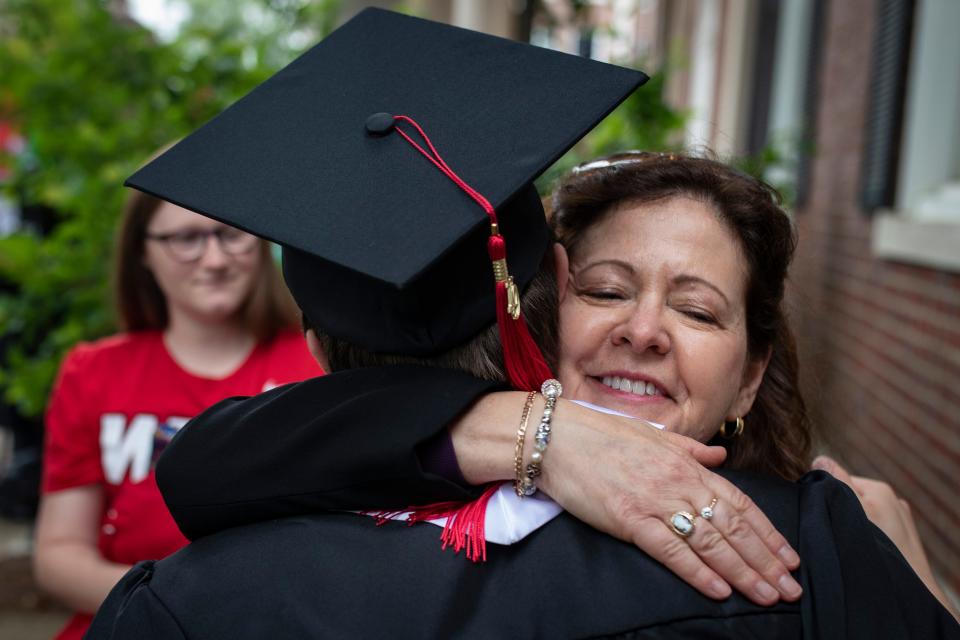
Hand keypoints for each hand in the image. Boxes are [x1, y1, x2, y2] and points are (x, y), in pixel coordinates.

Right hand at [539, 399, 801, 605]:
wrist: (556, 437)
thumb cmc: (600, 435)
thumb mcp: (652, 435)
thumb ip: (690, 449)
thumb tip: (720, 456)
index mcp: (686, 464)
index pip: (739, 503)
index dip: (768, 532)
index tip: (790, 556)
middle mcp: (678, 482)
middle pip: (733, 527)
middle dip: (766, 560)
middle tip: (792, 588)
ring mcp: (655, 501)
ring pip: (710, 541)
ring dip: (744, 571)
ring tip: (768, 595)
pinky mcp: (629, 519)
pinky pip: (671, 550)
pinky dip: (697, 572)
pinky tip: (719, 590)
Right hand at [811, 455, 957, 619]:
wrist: (912, 587)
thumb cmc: (880, 548)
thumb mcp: (852, 510)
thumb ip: (838, 482)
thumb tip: (819, 457)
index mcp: (880, 488)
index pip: (841, 479)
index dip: (827, 495)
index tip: (821, 514)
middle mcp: (893, 500)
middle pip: (853, 497)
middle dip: (842, 510)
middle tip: (836, 530)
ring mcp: (900, 519)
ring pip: (864, 514)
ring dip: (853, 524)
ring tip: (850, 542)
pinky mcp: (903, 536)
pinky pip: (876, 528)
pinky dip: (867, 535)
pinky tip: (863, 548)